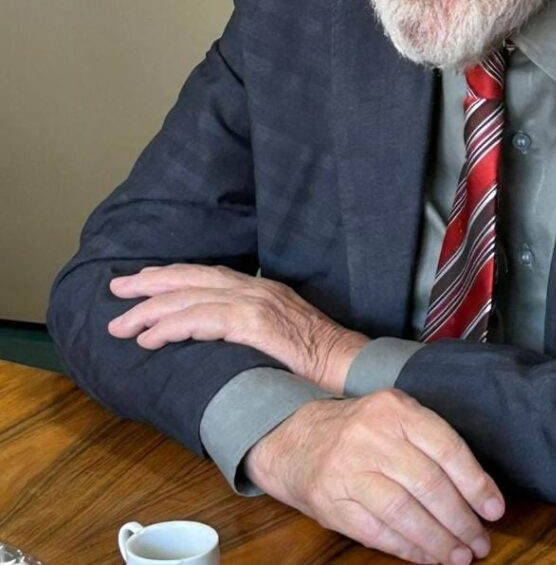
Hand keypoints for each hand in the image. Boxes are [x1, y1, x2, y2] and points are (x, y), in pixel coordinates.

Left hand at [107, 264, 366, 392]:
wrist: (351, 366)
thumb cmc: (319, 362)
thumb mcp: (281, 338)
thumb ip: (252, 333)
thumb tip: (219, 346)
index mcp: (263, 290)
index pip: (209, 275)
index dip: (172, 277)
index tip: (142, 283)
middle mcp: (257, 289)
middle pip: (193, 278)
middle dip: (150, 284)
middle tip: (117, 290)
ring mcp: (257, 303)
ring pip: (190, 298)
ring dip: (150, 311)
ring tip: (121, 324)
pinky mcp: (255, 322)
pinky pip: (201, 320)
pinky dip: (171, 327)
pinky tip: (149, 339)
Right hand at [246, 392, 504, 564]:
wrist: (294, 440)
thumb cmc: (360, 430)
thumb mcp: (394, 415)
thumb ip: (429, 440)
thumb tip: (477, 488)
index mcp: (395, 409)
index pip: (446, 447)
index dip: (474, 482)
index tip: (494, 509)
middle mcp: (372, 437)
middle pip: (427, 484)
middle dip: (460, 519)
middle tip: (481, 542)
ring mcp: (349, 470)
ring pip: (403, 513)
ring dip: (437, 541)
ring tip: (460, 556)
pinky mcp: (332, 503)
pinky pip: (377, 532)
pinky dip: (407, 549)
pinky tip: (427, 558)